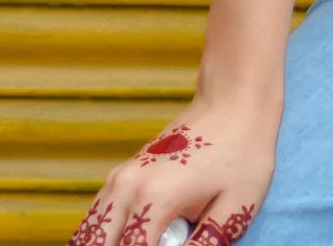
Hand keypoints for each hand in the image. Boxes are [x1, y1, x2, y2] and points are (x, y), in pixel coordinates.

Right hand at [64, 93, 280, 244]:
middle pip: (96, 245)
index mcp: (154, 198)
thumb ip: (204, 245)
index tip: (173, 244)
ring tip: (150, 237)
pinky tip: (132, 237)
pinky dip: (104, 237)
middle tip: (164, 241)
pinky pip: (96, 218)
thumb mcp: (236, 209)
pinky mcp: (121, 174)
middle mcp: (126, 188)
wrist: (235, 101)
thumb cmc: (243, 154)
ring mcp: (119, 178)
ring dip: (110, 243)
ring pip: (88, 234)